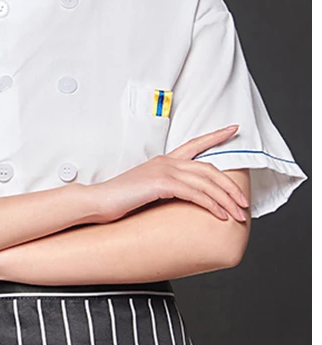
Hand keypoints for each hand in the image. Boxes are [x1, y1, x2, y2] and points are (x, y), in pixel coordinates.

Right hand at [93, 125, 248, 223]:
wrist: (99, 201)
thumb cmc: (119, 199)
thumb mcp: (146, 189)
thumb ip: (165, 187)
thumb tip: (182, 198)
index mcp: (163, 161)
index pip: (194, 143)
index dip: (215, 136)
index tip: (233, 129)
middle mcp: (166, 162)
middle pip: (209, 168)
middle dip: (231, 186)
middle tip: (245, 202)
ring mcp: (163, 171)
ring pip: (206, 182)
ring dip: (226, 199)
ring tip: (239, 214)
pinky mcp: (161, 184)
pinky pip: (195, 194)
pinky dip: (211, 205)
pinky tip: (220, 215)